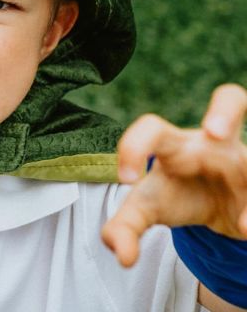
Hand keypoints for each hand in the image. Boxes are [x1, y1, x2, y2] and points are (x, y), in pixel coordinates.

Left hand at [101, 84, 246, 266]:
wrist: (212, 210)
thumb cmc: (175, 195)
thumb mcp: (146, 209)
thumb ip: (124, 227)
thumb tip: (121, 255)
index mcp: (177, 144)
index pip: (153, 128)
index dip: (134, 145)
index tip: (126, 179)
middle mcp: (216, 145)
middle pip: (233, 99)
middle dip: (226, 110)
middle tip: (214, 132)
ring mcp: (246, 163)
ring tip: (245, 225)